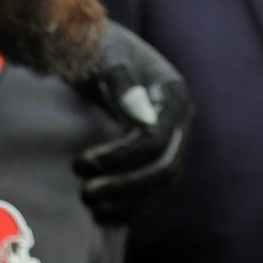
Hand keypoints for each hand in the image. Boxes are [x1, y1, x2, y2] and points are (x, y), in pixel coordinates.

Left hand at [74, 22, 193, 222]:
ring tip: (92, 208)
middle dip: (125, 186)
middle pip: (165, 168)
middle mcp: (181, 121)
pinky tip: (106, 215)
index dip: (119, 158)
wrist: (98, 49)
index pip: (154, 140)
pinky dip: (134, 205)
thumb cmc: (98, 48)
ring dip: (129, 202)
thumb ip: (120, 81)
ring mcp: (174, 140)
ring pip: (163, 185)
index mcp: (173, 94)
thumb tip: (142, 121)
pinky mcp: (162, 154)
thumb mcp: (105, 56)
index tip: (81, 164)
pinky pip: (156, 189)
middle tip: (85, 194)